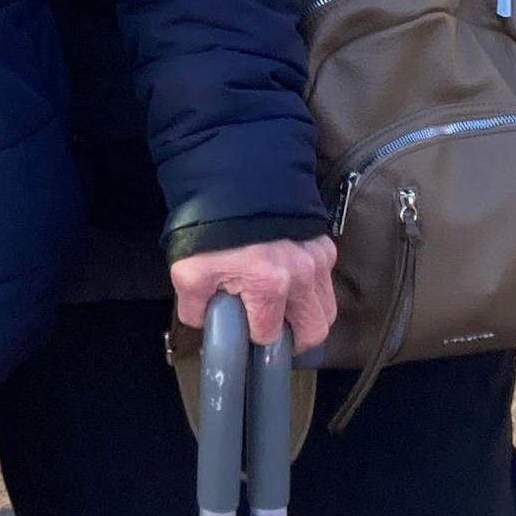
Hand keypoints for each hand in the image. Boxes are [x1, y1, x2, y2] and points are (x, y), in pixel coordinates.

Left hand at [168, 234, 338, 353]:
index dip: (254, 336)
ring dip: (307, 316)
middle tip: (272, 331)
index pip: (270, 336)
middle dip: (293, 338)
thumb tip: (206, 324)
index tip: (244, 328)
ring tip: (281, 309)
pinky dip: (312, 290)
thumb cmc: (209, 227)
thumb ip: (195, 308)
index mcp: (270, 285)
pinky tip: (288, 282)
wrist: (232, 177)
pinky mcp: (324, 244)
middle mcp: (302, 274)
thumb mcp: (188, 271)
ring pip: (326, 309)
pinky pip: (326, 282)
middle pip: (313, 331)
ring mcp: (318, 258)